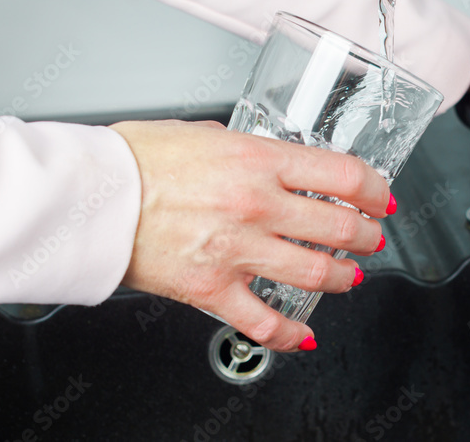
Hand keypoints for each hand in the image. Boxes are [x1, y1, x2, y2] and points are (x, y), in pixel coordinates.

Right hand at [109, 119, 389, 352]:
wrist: (88, 196)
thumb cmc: (134, 159)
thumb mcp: (203, 131)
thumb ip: (245, 147)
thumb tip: (266, 157)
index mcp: (258, 160)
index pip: (342, 175)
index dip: (374, 189)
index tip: (381, 197)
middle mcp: (257, 204)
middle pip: (339, 226)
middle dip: (367, 235)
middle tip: (371, 237)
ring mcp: (237, 249)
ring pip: (315, 273)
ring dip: (343, 277)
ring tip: (349, 276)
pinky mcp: (211, 288)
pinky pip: (262, 322)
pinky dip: (289, 335)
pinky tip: (303, 336)